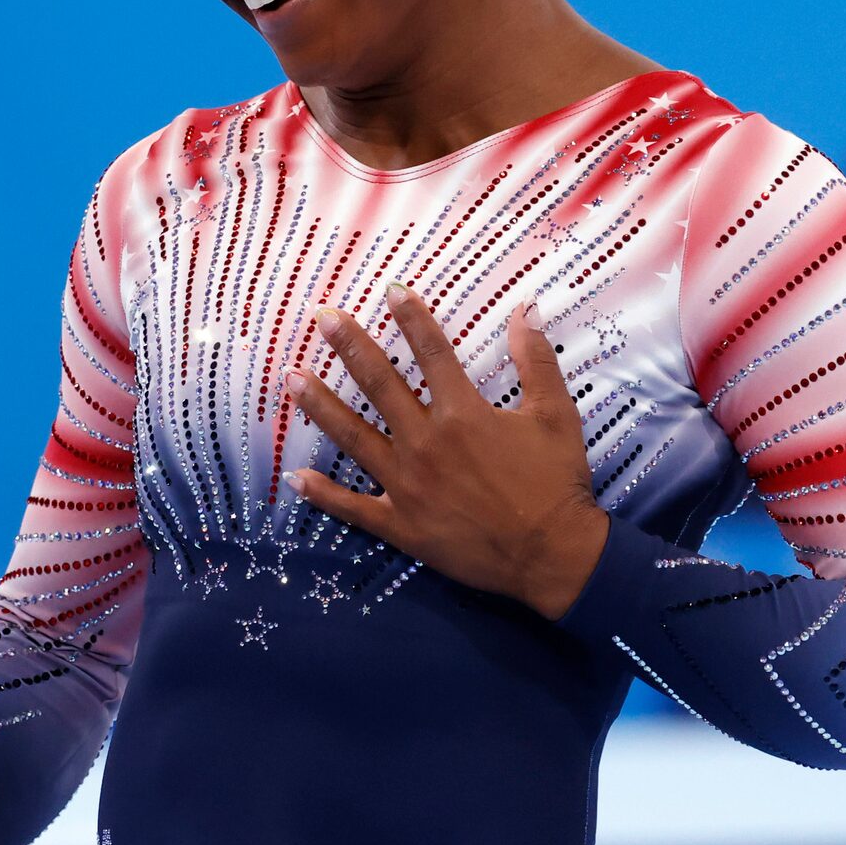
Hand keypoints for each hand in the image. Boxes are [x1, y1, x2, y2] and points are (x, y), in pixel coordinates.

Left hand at [285, 287, 607, 618]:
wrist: (553, 555)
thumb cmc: (556, 484)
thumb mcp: (556, 416)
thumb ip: (537, 360)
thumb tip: (526, 307)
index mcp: (463, 414)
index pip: (431, 353)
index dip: (411, 317)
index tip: (390, 289)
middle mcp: (426, 443)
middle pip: (378, 384)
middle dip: (348, 346)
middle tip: (321, 317)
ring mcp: (407, 485)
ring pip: (352, 437)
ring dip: (319, 405)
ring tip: (289, 377)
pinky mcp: (400, 524)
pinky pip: (352, 507)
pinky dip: (322, 494)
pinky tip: (294, 478)